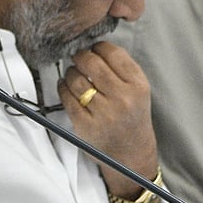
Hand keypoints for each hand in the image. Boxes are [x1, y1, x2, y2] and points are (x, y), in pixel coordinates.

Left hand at [58, 41, 155, 196]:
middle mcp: (122, 99)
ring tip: (73, 73)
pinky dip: (63, 88)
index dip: (99, 47)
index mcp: (138, 86)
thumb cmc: (133, 119)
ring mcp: (103, 114)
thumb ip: (122, 69)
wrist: (131, 155)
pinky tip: (66, 86)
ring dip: (71, 72)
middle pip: (92, 63)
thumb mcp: (139, 91)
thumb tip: (94, 47)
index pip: (114, 54)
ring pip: (76, 80)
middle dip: (81, 56)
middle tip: (78, 57)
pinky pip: (67, 98)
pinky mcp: (85, 125)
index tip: (93, 48)